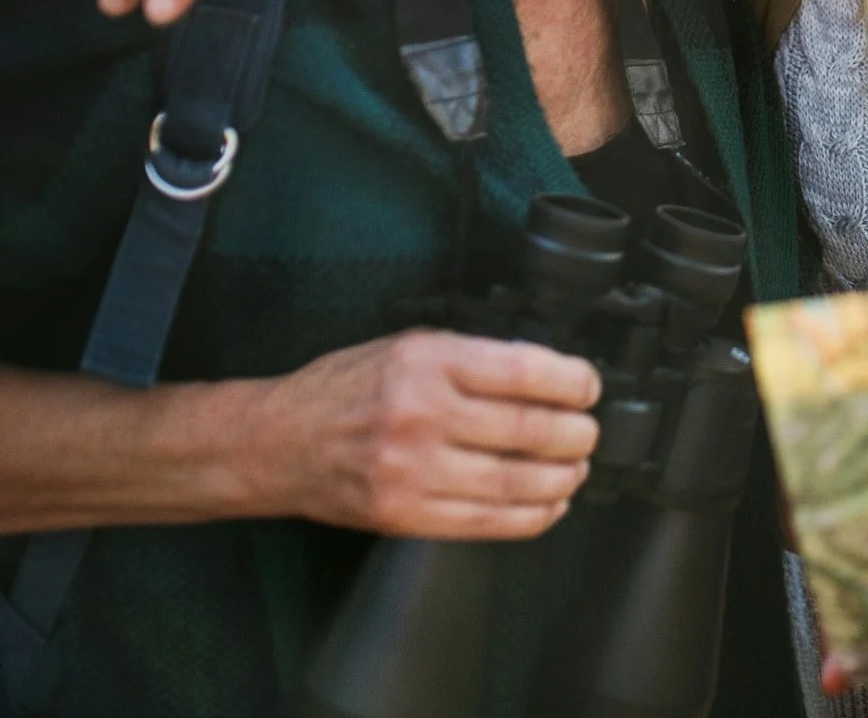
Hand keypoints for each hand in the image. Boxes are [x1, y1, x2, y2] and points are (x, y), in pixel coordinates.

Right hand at [246, 330, 601, 539]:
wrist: (278, 443)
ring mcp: (412, 470)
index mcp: (426, 362)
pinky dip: (530, 516)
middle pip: (528, 430)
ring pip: (515, 481)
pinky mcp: (405, 515)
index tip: (589, 388)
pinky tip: (549, 504)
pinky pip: (486, 522)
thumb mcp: (408, 345)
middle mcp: (421, 414)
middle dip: (576, 434)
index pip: (523, 370)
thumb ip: (472, 357)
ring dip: (562, 477)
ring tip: (576, 469)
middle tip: (589, 433)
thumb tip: (546, 373)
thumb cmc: (347, 389)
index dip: (571, 382)